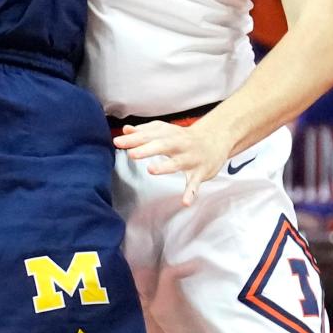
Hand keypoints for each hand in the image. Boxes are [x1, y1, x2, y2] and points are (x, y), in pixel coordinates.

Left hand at [113, 110, 234, 205]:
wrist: (214, 140)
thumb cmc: (184, 137)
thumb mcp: (165, 131)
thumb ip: (145, 131)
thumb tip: (126, 130)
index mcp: (168, 134)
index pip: (149, 135)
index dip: (134, 139)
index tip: (117, 142)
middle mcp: (179, 144)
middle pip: (162, 145)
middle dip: (147, 149)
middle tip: (131, 154)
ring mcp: (190, 159)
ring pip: (177, 163)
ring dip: (165, 167)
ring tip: (151, 170)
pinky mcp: (200, 173)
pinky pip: (195, 183)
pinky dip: (191, 192)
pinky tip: (186, 202)